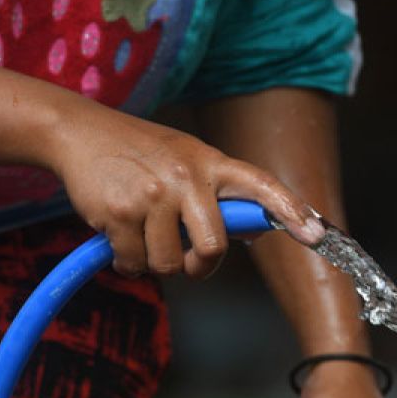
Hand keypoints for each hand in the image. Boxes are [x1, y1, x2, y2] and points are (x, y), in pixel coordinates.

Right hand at [47, 104, 324, 278]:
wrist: (79, 131)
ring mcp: (153, 195)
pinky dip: (127, 261)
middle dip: (200, 265)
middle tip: (188, 261)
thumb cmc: (140, 152)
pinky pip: (135, 264)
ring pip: (170, 264)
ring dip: (155, 261)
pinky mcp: (120, 214)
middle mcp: (187, 177)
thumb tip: (260, 228)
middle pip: (214, 248)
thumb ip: (221, 193)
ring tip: (142, 233)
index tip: (317, 234)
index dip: (291, 211)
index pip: (261, 185)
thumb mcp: (187, 159)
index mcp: (211, 163)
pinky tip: (119, 236)